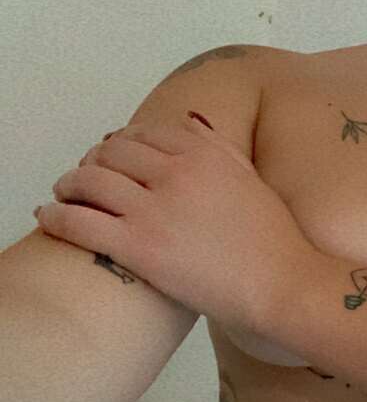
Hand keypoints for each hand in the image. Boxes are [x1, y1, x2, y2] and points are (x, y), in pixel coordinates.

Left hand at [35, 112, 314, 330]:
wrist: (282, 283)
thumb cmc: (274, 239)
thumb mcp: (251, 179)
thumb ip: (218, 146)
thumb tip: (188, 119)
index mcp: (204, 154)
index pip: (144, 133)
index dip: (121, 142)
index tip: (114, 155)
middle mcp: (175, 173)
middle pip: (111, 153)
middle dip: (92, 161)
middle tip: (86, 177)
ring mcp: (154, 210)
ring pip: (88, 182)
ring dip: (68, 185)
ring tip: (64, 195)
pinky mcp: (138, 247)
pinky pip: (79, 223)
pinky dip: (56, 216)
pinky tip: (49, 217)